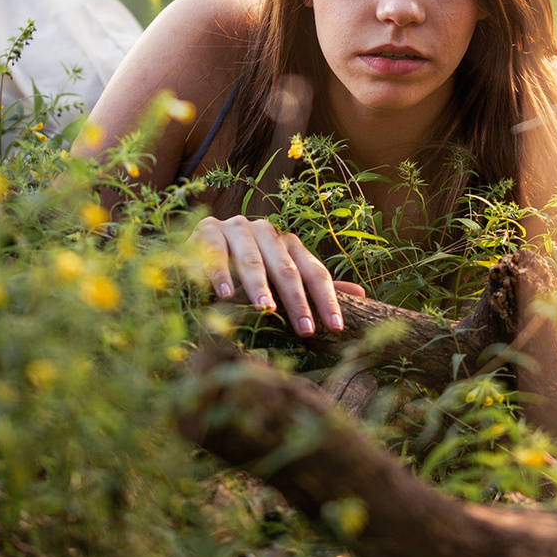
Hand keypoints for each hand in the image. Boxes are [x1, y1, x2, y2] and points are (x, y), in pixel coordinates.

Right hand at [193, 215, 365, 335]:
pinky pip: (215, 251)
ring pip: (252, 258)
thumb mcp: (279, 277)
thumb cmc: (243, 269)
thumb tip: (361, 294)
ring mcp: (235, 228)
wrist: (195, 248)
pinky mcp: (207, 230)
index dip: (326, 299)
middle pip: (286, 267)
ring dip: (259, 285)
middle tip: (304, 328)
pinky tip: (224, 293)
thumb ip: (313, 285)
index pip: (314, 271)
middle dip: (296, 299)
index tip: (335, 328)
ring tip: (265, 309)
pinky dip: (220, 273)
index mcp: (287, 243)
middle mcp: (265, 231)